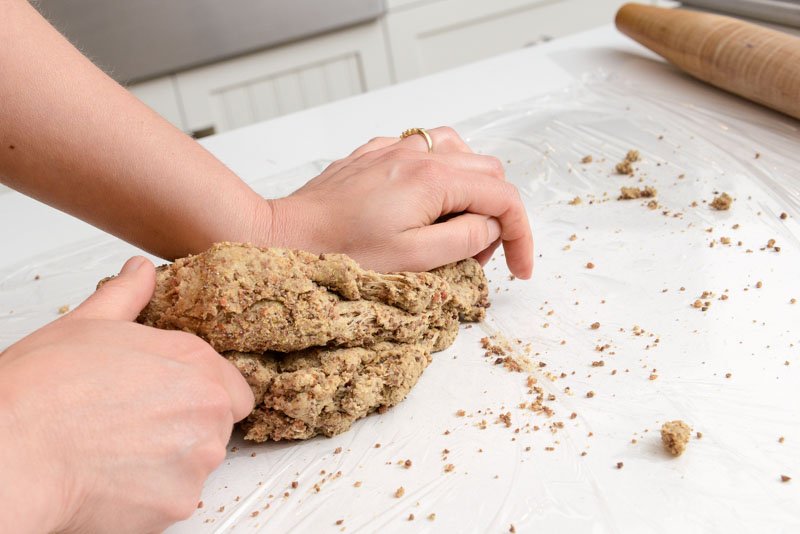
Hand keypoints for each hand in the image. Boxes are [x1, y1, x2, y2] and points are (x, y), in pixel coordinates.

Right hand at [0, 257, 253, 532]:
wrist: (14, 452)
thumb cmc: (43, 392)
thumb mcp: (86, 325)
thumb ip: (127, 297)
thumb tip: (139, 272)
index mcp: (194, 361)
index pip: (233, 388)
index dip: (202, 395)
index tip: (172, 400)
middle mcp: (207, 408)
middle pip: (217, 425)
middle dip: (185, 427)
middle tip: (134, 424)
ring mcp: (197, 458)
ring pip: (198, 463)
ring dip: (169, 462)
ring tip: (117, 450)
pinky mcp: (178, 502)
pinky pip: (175, 498)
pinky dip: (150, 494)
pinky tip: (113, 478)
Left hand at [259, 127, 533, 277]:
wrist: (284, 236)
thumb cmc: (341, 253)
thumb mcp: (413, 259)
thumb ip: (464, 239)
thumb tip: (489, 226)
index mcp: (434, 179)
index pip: (503, 198)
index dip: (521, 236)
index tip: (519, 270)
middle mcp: (418, 153)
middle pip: (487, 174)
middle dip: (494, 216)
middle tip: (475, 256)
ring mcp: (394, 148)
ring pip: (459, 154)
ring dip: (470, 190)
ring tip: (453, 226)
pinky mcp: (374, 154)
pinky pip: (423, 151)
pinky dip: (438, 176)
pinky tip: (420, 205)